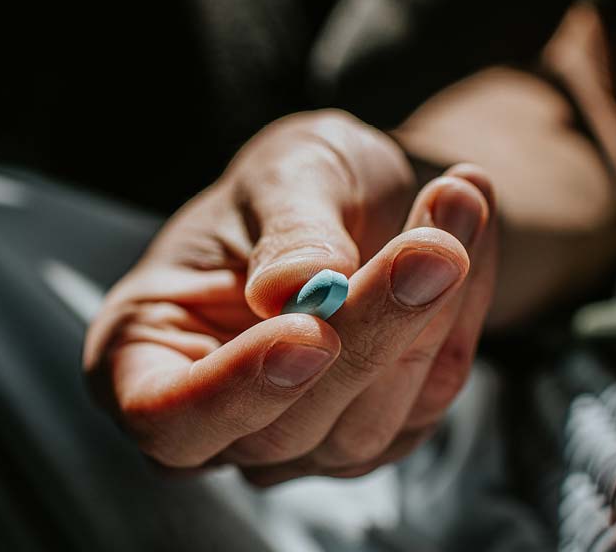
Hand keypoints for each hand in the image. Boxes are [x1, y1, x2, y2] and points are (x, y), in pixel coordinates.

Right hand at [83, 110, 496, 484]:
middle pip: (288, 430)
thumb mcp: (284, 172)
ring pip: (371, 422)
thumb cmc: (296, 184)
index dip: (237, 391)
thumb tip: (297, 287)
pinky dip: (463, 311)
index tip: (310, 329)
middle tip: (432, 242)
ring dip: (433, 311)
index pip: (169, 419)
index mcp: (149, 356)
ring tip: (458, 199)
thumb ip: (289, 229)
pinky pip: (431, 391)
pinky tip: (467, 237)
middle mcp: (223, 422)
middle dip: (369, 330)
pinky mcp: (379, 434)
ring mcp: (303, 443)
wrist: (363, 197)